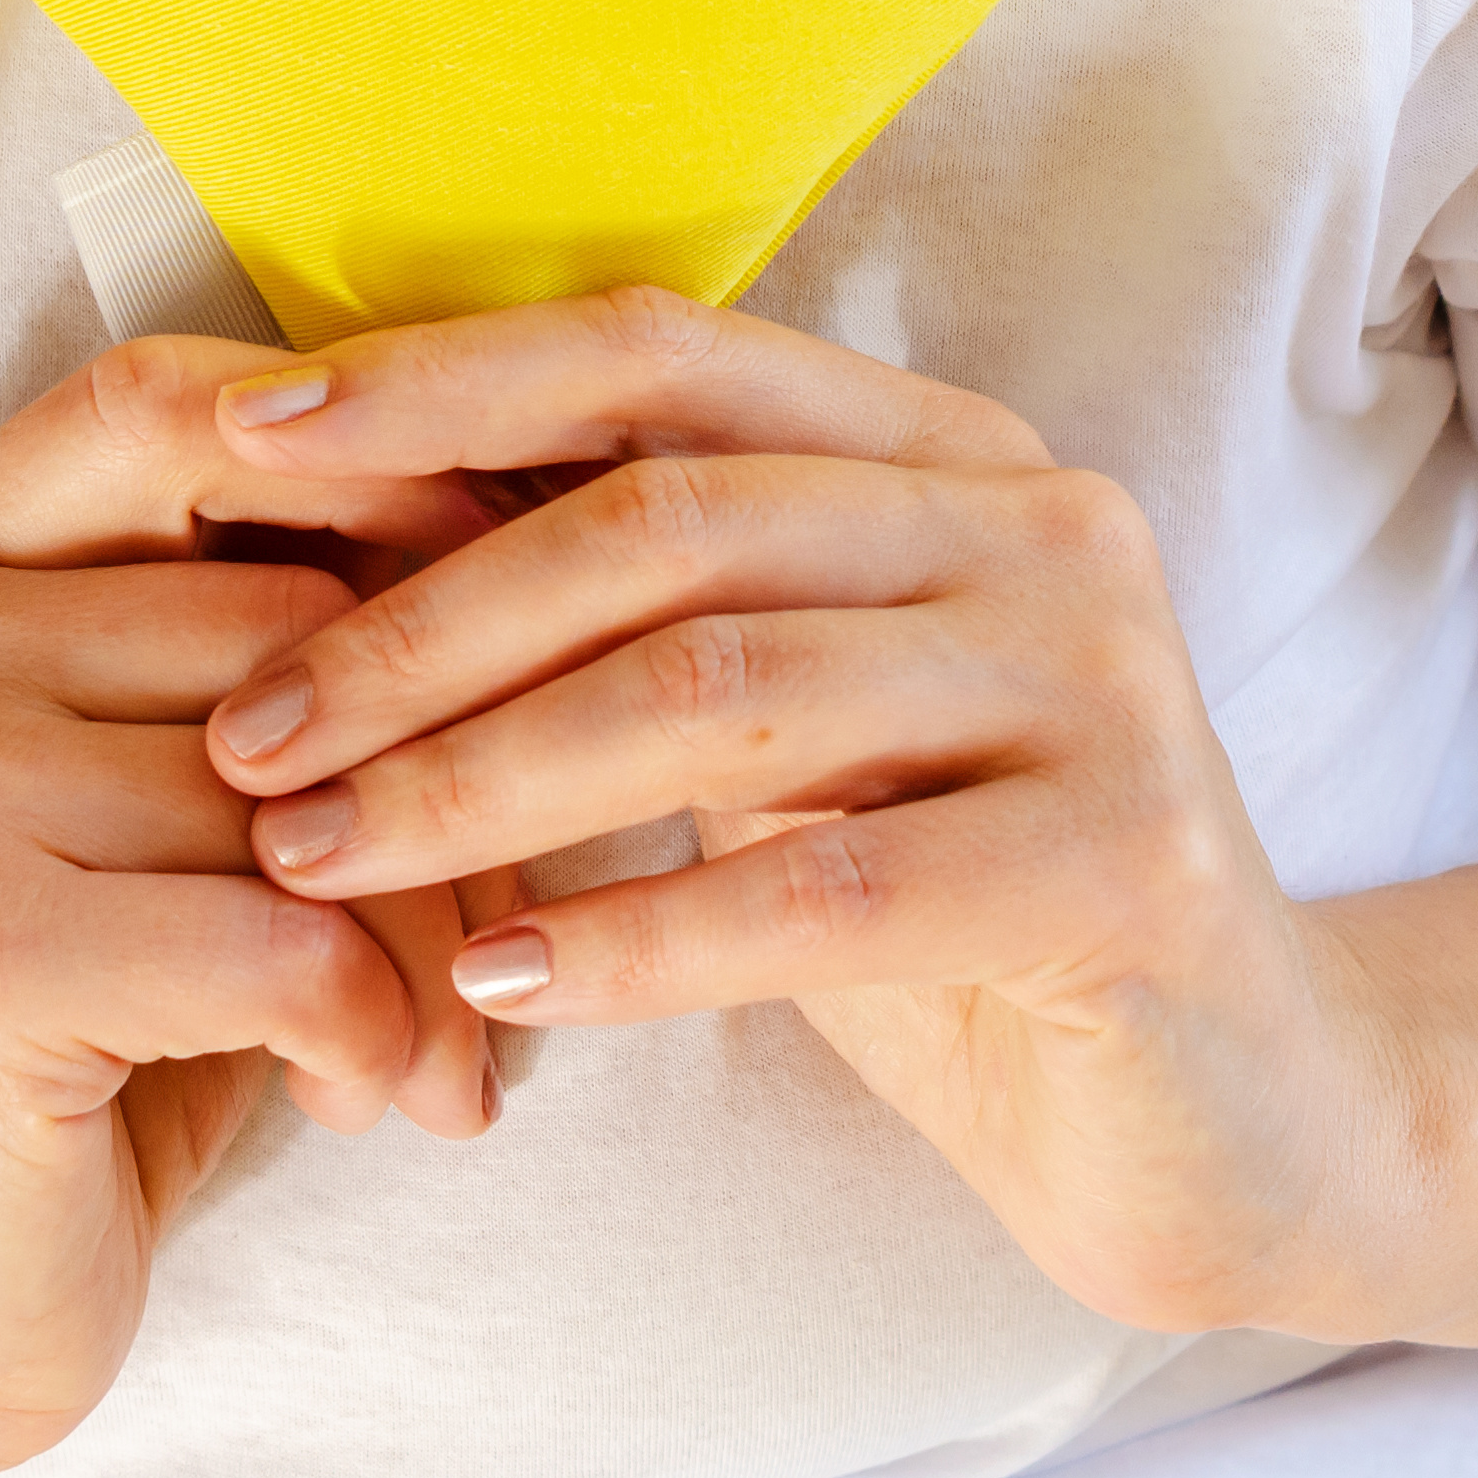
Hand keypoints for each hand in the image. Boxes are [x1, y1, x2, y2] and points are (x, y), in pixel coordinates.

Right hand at [0, 339, 514, 1477]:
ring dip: (433, 934)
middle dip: (454, 772)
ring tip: (438, 1037)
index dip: (367, 450)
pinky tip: (372, 1099)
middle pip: (294, 615)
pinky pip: (289, 936)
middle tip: (503, 917)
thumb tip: (536, 523)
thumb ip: (256, 652)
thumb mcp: (148, 804)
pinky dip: (379, 1031)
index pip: (164, 399)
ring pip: (314, 786)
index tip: (526, 548)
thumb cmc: (69, 1033)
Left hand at [192, 291, 1412, 1338]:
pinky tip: (497, 982)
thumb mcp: (790, 726)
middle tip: (248, 736)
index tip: (246, 439)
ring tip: (318, 861)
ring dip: (484, 777)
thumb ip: (643, 603)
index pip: (661, 353)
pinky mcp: (1128, 861)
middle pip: (668, 517)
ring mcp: (1099, 683)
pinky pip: (828, 882)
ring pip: (722, 687)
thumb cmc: (951, 910)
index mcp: (943, 450)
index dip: (447, 379)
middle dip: (422, 622)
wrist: (1230, 1124)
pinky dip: (637, 935)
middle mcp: (1039, 523)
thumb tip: (333, 502)